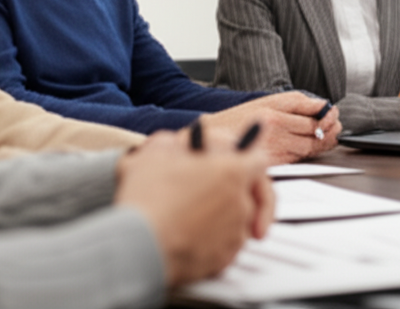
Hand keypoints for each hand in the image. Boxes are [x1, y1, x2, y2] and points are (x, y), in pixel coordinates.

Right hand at [114, 131, 273, 285]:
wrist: (139, 246)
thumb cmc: (149, 197)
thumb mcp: (157, 151)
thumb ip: (180, 141)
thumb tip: (185, 140)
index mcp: (232, 171)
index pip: (259, 159)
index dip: (250, 156)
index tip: (245, 158)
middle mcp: (240, 203)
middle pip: (253, 194)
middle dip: (239, 190)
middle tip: (221, 191)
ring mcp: (234, 234)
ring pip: (239, 220)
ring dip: (223, 214)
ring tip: (191, 211)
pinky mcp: (223, 259)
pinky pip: (225, 245)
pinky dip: (213, 239)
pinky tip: (188, 233)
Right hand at [203, 92, 341, 163]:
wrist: (216, 138)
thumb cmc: (240, 118)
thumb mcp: (269, 100)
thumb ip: (298, 102)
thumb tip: (323, 105)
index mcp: (275, 115)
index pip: (312, 120)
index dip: (328, 118)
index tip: (333, 113)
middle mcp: (275, 134)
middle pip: (313, 138)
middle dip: (329, 132)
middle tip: (336, 127)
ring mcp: (274, 151)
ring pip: (307, 150)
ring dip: (321, 143)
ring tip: (326, 135)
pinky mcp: (272, 164)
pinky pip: (296, 159)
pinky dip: (306, 153)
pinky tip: (309, 145)